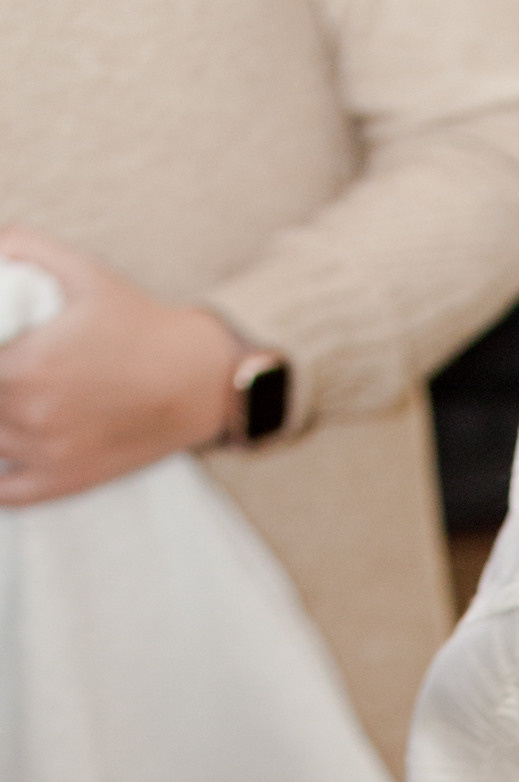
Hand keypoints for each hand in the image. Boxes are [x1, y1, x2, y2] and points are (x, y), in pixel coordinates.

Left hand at [0, 228, 248, 505]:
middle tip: (4, 367)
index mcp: (27, 365)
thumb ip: (21, 247)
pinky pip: (7, 493)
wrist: (197, 380)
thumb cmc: (139, 324)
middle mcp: (32, 415)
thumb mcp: (80, 270)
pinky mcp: (66, 480)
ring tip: (6, 397)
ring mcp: (48, 454)